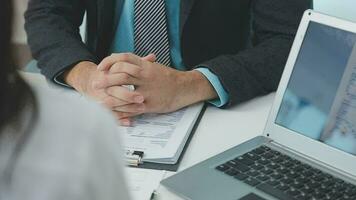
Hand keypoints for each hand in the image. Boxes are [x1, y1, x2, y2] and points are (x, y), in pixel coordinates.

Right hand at [64, 61, 144, 125]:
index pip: (118, 76)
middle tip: (142, 99)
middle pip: (116, 91)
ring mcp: (103, 97)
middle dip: (129, 96)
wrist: (91, 82)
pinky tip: (129, 122)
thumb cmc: (111, 74)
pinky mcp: (103, 108)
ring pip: (114, 105)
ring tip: (141, 110)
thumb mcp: (122, 66)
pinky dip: (120, 120)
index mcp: (110, 74)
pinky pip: (111, 116)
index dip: (130, 79)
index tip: (143, 83)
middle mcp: (105, 86)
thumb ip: (138, 62)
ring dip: (128, 109)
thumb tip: (152, 57)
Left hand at [97, 53, 217, 113]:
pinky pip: (133, 108)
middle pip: (121, 74)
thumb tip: (122, 62)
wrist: (185, 88)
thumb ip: (139, 64)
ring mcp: (148, 91)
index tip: (100, 67)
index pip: (124, 58)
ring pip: (125, 92)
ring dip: (110, 96)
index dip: (109, 61)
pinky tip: (114, 112)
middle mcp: (146, 76)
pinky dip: (122, 111)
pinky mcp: (150, 104)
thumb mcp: (153, 67)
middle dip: (106, 79)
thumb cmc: (168, 78)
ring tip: (100, 100)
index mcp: (145, 66)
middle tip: (95, 83)